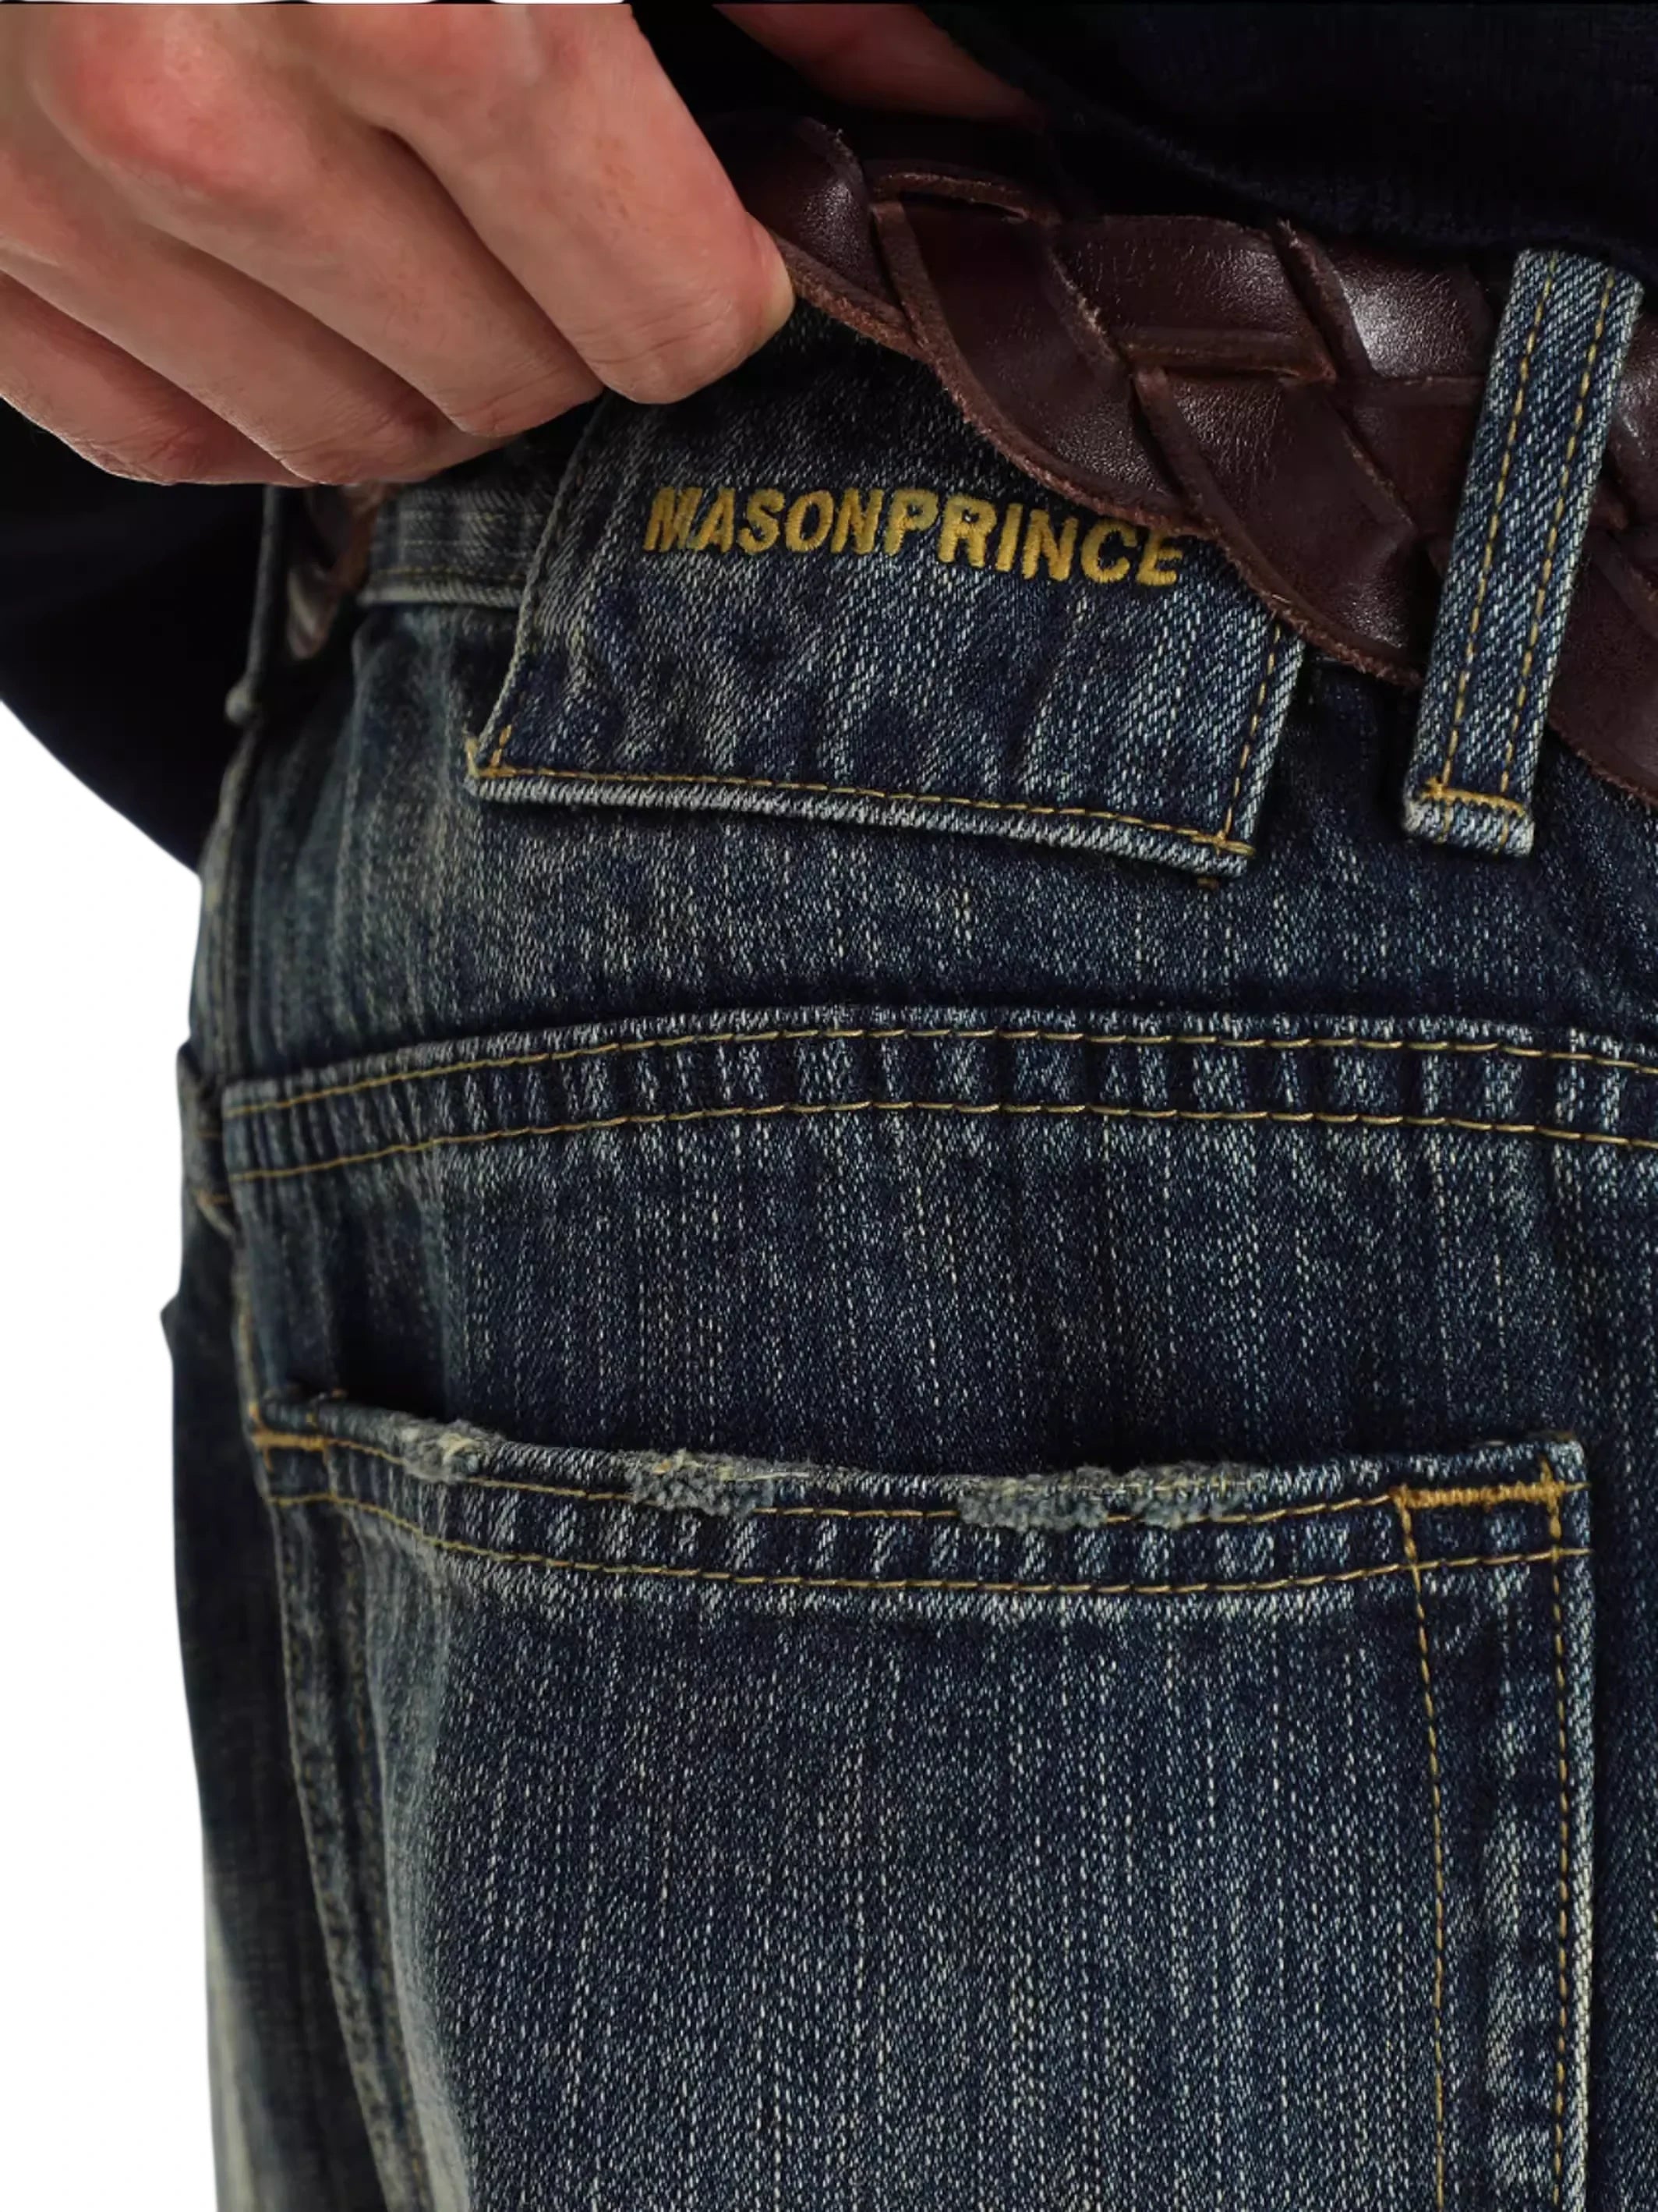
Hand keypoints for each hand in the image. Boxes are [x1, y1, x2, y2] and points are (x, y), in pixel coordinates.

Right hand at [0, 3, 1027, 490]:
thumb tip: (955, 119)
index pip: (666, 320)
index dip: (708, 271)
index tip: (700, 210)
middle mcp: (202, 110)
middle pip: (522, 390)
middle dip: (569, 309)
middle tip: (538, 180)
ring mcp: (56, 194)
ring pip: (357, 438)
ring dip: (424, 355)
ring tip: (410, 202)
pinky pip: (181, 438)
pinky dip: (263, 382)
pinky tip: (284, 257)